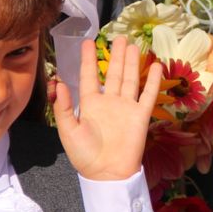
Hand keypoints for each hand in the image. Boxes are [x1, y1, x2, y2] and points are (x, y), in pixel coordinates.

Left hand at [53, 37, 162, 180]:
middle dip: (116, 56)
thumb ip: (63, 107)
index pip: (89, 76)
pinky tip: (155, 67)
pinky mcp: (141, 115)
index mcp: (90, 104)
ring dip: (132, 62)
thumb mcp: (68, 131)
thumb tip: (57, 83)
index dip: (88, 60)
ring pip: (130, 79)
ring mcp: (126, 107)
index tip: (88, 42)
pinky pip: (148, 94)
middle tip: (119, 38)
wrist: (108, 173)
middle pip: (113, 73)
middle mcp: (109, 102)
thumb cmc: (85, 155)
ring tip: (133, 46)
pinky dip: (152, 81)